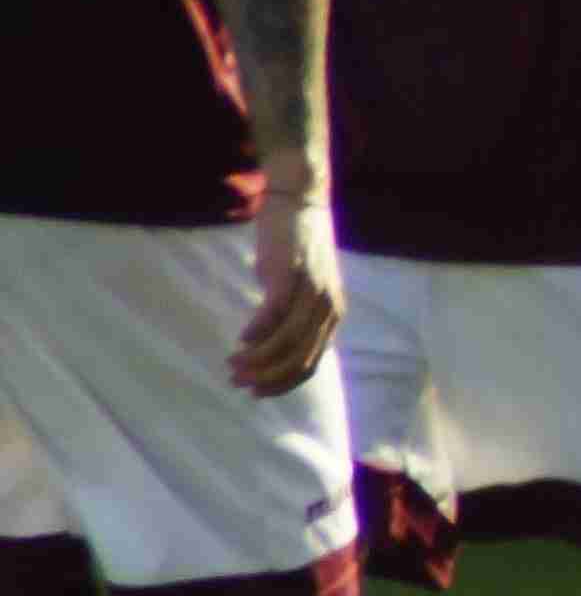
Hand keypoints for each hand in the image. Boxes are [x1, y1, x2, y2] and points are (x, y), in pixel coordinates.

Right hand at [226, 183, 338, 395]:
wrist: (299, 202)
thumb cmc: (295, 248)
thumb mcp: (299, 289)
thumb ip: (291, 316)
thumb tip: (263, 345)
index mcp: (332, 314)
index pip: (310, 362)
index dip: (282, 383)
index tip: (257, 393)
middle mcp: (328, 307)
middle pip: (299, 358)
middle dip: (266, 378)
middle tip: (237, 382)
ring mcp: (312, 292)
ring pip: (286, 342)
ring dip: (257, 360)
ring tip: (232, 365)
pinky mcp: (291, 276)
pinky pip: (274, 314)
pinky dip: (256, 333)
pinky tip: (241, 341)